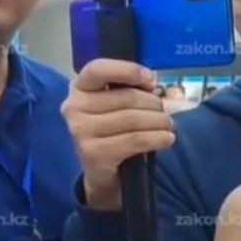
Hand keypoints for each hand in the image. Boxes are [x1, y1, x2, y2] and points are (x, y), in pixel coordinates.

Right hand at [61, 59, 175, 210]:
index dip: (127, 70)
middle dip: (154, 105)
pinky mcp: (92, 152)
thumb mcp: (116, 104)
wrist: (101, 171)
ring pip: (133, 119)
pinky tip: (167, 139)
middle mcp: (73, 107)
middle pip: (126, 97)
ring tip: (167, 127)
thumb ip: (129, 89)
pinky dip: (158, 138)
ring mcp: (80, 130)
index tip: (150, 79)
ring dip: (160, 122)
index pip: (97, 69)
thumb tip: (151, 82)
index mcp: (78, 88)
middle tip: (164, 113)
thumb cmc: (112, 130)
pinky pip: (135, 139)